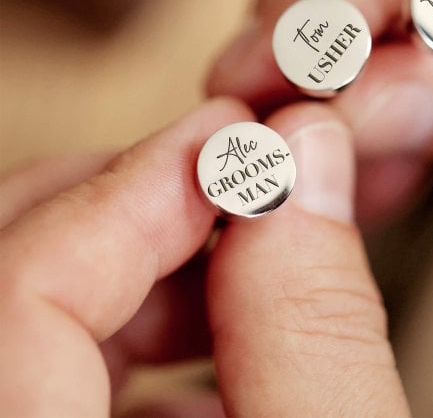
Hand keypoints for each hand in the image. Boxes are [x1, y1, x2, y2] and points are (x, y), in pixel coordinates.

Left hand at [0, 100, 407, 415]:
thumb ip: (318, 322)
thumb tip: (306, 161)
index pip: (17, 288)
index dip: (136, 186)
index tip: (231, 140)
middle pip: (8, 273)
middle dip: (138, 206)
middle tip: (237, 184)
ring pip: (30, 317)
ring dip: (147, 274)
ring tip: (246, 276)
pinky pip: (53, 376)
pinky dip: (142, 345)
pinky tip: (223, 365)